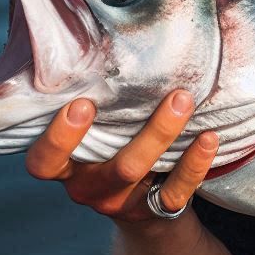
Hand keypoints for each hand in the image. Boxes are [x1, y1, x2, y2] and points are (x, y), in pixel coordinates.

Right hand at [25, 91, 217, 226]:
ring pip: (139, 172)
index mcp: (68, 168)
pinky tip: (209, 138)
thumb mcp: (99, 136)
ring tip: (185, 101)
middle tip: (170, 93)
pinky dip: (194, 163)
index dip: (59, 138)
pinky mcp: (154, 211)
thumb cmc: (114, 151)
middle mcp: (89, 188)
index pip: (45, 162)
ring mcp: (122, 202)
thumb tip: (116, 43)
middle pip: (112, 165)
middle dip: (142, 130)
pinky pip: (175, 191)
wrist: (142, 207)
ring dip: (164, 134)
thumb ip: (101, 109)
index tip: (82, 103)